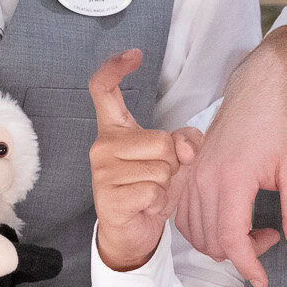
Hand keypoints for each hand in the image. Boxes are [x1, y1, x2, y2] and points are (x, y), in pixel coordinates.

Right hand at [89, 48, 183, 272]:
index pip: (104, 91)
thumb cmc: (152, 187)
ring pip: (160, 168)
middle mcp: (102, 146)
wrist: (134, 232)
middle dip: (172, 162)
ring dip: (165, 185)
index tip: (134, 55)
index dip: (115, 68)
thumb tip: (183, 149)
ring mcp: (101, 172)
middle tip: (157, 177)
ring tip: (150, 192)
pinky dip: (158, 202)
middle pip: (161, 140)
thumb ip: (186, 140)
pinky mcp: (107, 198)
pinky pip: (152, 191)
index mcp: (115, 130)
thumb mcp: (176, 158)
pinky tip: (144, 207)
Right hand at [179, 25, 286, 286]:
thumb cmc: (281, 124)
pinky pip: (186, 217)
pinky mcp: (188, 172)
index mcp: (232, 179)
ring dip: (224, 242)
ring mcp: (192, 175)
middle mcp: (204, 179)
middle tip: (273, 234)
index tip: (264, 280)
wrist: (259, 88)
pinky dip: (205, 229)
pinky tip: (232, 219)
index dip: (248, 267)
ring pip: (196, 234)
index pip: (231, 240)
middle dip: (242, 253)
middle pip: (212, 242)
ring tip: (255, 226)